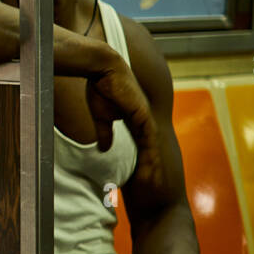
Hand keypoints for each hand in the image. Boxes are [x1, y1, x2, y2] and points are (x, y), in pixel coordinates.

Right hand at [85, 58, 164, 188]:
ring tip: (153, 180)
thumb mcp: (101, 116)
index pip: (140, 144)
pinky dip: (150, 154)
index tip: (141, 175)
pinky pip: (149, 140)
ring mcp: (145, 118)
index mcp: (133, 119)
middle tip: (151, 183)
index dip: (141, 159)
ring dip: (152, 164)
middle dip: (151, 165)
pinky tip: (151, 167)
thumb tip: (104, 148)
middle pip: (149, 148)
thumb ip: (104, 133)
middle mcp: (143, 119)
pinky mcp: (143, 116)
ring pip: (151, 147)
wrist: (103, 70)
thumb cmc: (100, 89)